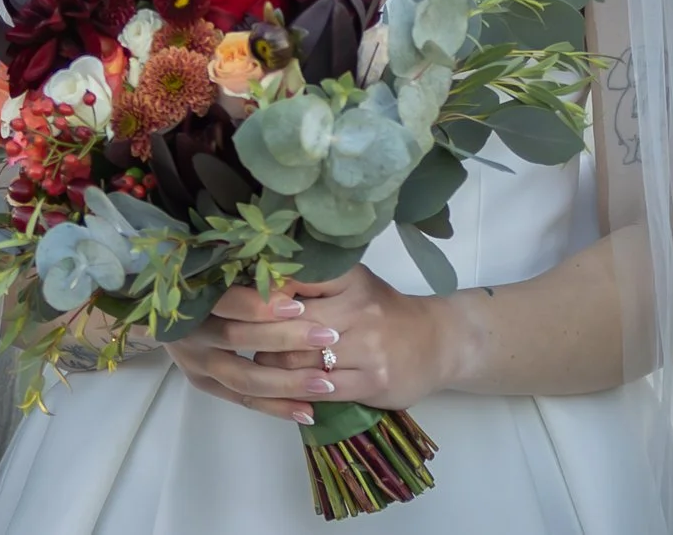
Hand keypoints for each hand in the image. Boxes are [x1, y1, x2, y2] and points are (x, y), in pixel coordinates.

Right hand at [163, 282, 343, 425]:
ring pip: (242, 378)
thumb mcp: (224, 267)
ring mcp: (195, 362)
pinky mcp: (204, 383)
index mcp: (193, 295)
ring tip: (324, 384)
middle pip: (236, 339)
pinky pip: (243, 400)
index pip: (225, 301)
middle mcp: (190, 332)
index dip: (259, 305)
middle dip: (284, 339)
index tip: (298, 305)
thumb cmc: (207, 277)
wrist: (164, 307)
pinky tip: (307, 412)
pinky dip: (275, 408)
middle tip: (327, 337)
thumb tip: (294, 273)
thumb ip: (253, 272)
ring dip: (285, 383)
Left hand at [247, 264, 460, 411]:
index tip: (235, 307)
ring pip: (298, 361)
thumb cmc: (384, 311)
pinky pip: (320, 390)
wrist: (437, 342)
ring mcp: (368, 347)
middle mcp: (359, 308)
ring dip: (271, 369)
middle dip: (257, 338)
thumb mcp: (353, 285)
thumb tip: (254, 287)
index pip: (292, 284)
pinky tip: (285, 391)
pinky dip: (296, 393)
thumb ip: (312, 284)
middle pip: (288, 326)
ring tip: (260, 368)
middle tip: (238, 344)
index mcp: (350, 278)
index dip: (259, 298)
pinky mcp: (372, 381)